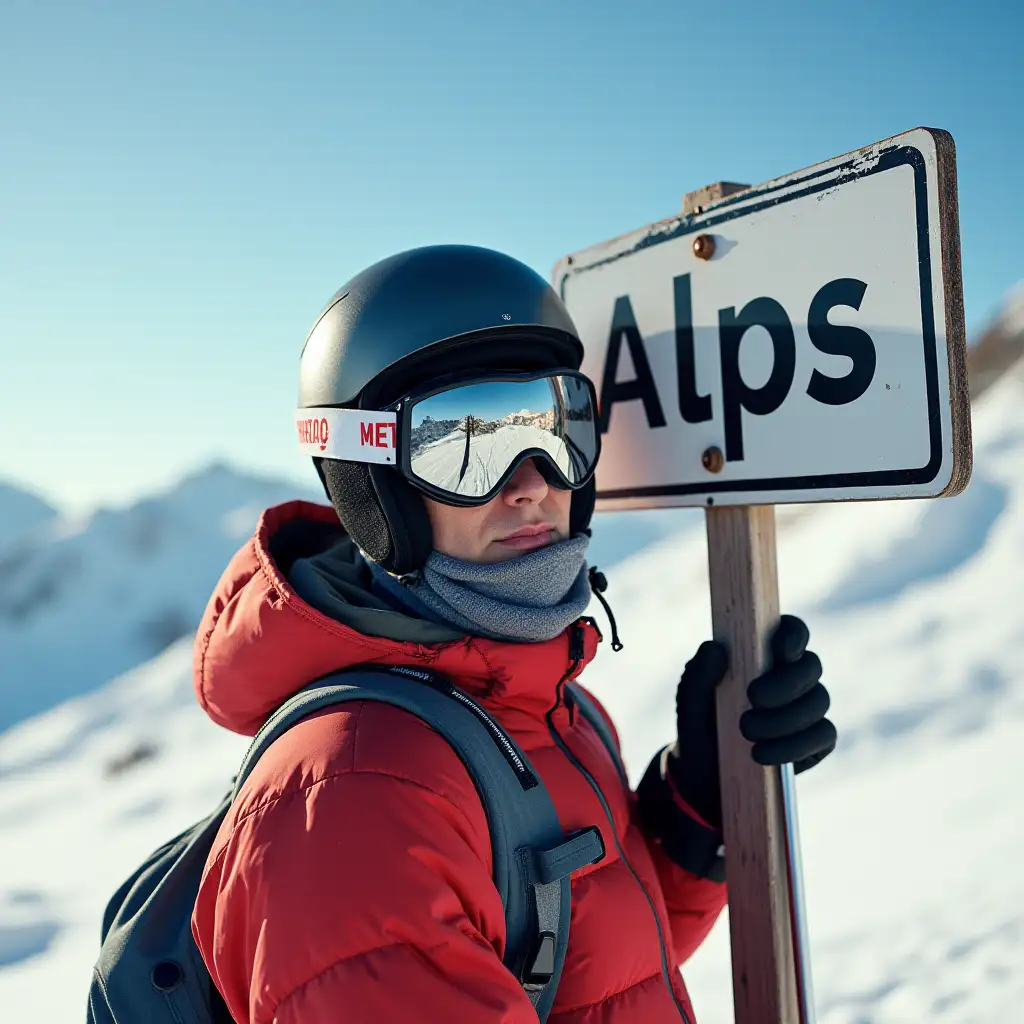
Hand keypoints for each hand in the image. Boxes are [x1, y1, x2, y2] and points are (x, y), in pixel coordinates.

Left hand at [665, 615, 836, 831]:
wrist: (705, 771)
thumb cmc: (701, 722)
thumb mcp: (691, 700)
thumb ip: (698, 674)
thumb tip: (714, 648)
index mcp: (765, 654)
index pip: (792, 630)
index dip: (794, 635)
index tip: (781, 650)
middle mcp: (793, 677)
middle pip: (812, 666)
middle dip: (785, 684)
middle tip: (753, 698)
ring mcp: (808, 709)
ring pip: (819, 702)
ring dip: (784, 719)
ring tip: (747, 732)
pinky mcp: (816, 742)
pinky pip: (823, 737)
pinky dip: (794, 747)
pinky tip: (763, 755)